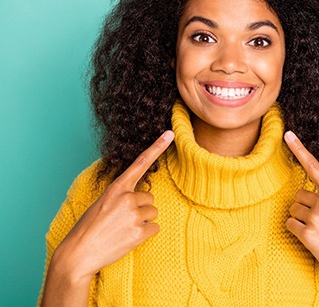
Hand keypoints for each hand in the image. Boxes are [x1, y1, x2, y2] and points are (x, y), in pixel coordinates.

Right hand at [51, 130, 173, 282]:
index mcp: (116, 187)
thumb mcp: (101, 203)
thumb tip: (138, 195)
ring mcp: (133, 214)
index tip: (169, 134)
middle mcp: (127, 197)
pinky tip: (128, 238)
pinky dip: (145, 234)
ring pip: (152, 212)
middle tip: (122, 220)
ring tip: (122, 229)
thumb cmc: (88, 228)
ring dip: (142, 221)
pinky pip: (154, 228)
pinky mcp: (139, 232)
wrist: (78, 254)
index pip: (140, 163)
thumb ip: (120, 195)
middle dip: (140, 208)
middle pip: (149, 197)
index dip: (157, 147)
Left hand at [284, 131, 318, 304]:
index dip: (299, 149)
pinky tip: (312, 240)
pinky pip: (290, 225)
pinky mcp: (308, 234)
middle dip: (303, 207)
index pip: (314, 166)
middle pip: (297, 195)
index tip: (288, 134)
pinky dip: (296, 232)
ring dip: (300, 220)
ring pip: (293, 210)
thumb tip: (304, 195)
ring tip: (318, 232)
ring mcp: (316, 218)